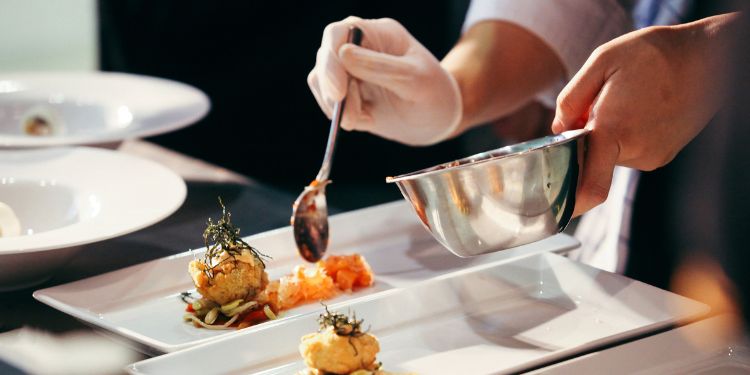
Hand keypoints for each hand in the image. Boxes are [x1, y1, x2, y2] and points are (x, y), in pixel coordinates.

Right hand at [308, 16, 460, 145]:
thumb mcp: (415, 81)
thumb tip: (343, 54)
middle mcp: (359, 47)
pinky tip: (368, 120)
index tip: (337, 91)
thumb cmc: (435, 95)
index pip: (338, 34)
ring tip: (364, 120)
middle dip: (332, 90)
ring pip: (321, 82)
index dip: (331, 60)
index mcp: (378, 33)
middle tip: (350, 118)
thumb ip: (381, 67)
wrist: (438, 121)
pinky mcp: (347, 94)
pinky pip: (329, 103)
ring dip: (337, 107)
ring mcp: (350, 71)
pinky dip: (343, 116)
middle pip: (325, 58)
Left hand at [551, 14, 736, 215]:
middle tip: (601, 105)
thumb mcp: (601, 62)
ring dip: (608, 135)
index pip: (590, 187)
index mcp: (613, 131)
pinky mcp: (663, 156)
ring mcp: (652, 156)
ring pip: (611, 155)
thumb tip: (559, 129)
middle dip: (587, 138)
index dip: (571, 201)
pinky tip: (640, 109)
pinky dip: (626, 135)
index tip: (557, 205)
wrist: (705, 56)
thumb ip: (570, 100)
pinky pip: (630, 152)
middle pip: (592, 159)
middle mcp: (636, 151)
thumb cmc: (651, 54)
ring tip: (628, 102)